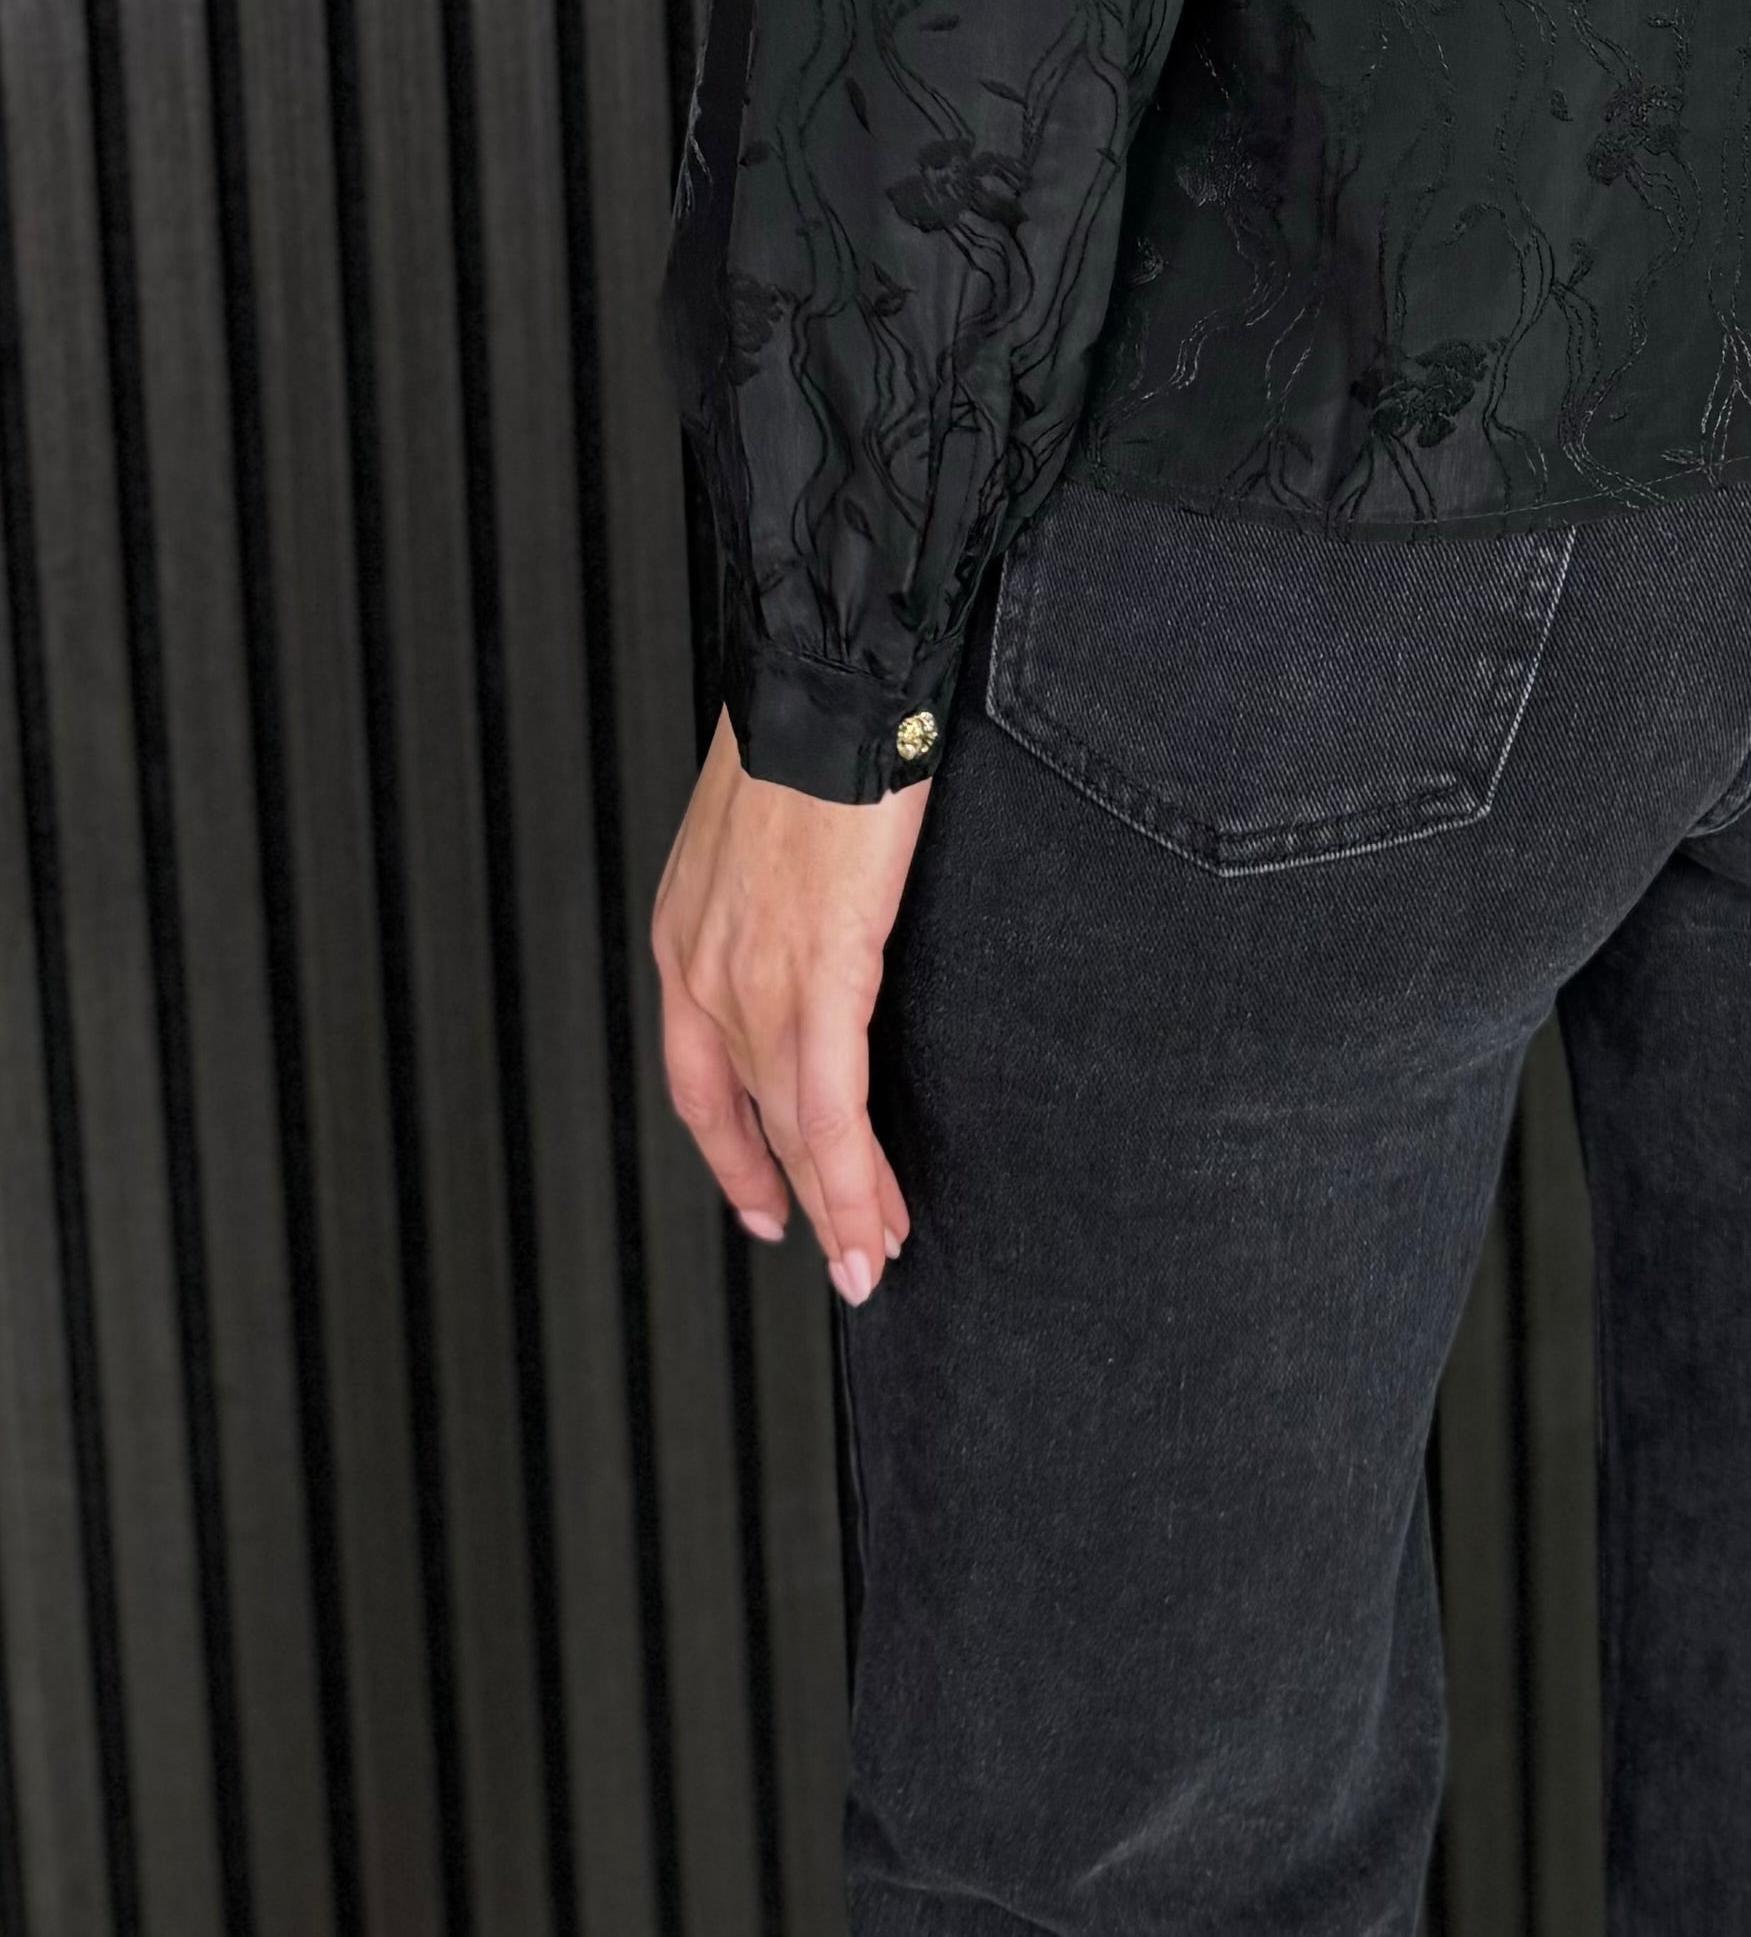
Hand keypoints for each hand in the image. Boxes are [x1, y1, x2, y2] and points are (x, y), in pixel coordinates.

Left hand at [651, 707, 930, 1301]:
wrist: (827, 682)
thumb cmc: (806, 730)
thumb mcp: (756, 829)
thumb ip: (768, 895)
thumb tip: (811, 919)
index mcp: (686, 932)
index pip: (703, 1074)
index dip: (734, 1148)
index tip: (762, 1196)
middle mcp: (703, 969)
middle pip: (747, 1115)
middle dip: (796, 1192)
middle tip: (839, 1249)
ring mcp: (754, 980)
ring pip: (793, 1128)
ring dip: (839, 1205)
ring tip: (873, 1256)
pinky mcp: (819, 974)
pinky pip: (832, 1108)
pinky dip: (854, 1178)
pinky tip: (877, 1218)